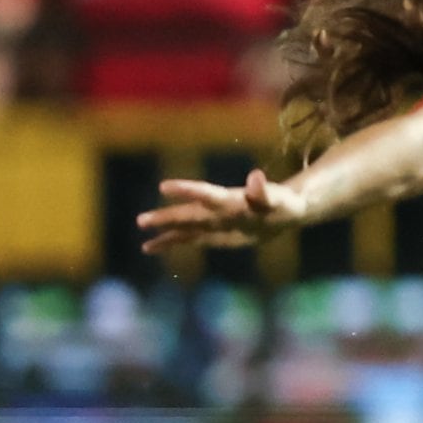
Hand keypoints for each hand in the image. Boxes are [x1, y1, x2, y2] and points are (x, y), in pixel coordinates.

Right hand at [140, 167, 309, 251]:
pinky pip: (187, 239)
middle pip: (188, 213)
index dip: (186, 191)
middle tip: (141, 220)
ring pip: (183, 225)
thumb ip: (262, 192)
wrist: (281, 212)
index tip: (164, 186)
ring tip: (140, 229)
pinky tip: (149, 247)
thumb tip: (255, 175)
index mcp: (229, 200)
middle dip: (166, 216)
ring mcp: (212, 222)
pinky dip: (169, 242)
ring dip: (163, 228)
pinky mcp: (211, 234)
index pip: (205, 194)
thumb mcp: (277, 200)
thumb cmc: (281, 202)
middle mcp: (216, 210)